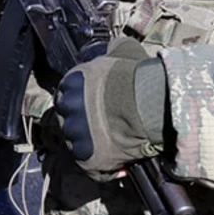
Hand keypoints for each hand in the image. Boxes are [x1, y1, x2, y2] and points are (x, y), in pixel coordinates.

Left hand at [55, 38, 165, 180]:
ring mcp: (75, 136)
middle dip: (85, 125)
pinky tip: (121, 164)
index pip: (68, 96)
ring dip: (95, 147)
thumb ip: (113, 48)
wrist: (148, 102)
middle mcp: (66, 110)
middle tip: (109, 127)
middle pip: (70, 121)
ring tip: (117, 145)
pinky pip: (94, 169)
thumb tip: (114, 45)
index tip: (100, 107)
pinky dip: (106, 169)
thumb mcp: (124, 51)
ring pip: (80, 146)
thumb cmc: (136, 76)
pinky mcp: (87, 158)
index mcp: (69, 84)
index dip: (84, 103)